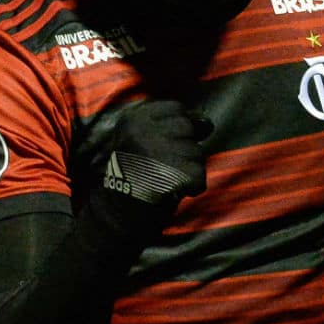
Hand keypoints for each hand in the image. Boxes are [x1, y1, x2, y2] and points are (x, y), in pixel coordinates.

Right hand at [98, 100, 211, 227]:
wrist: (116, 215)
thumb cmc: (136, 174)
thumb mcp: (141, 139)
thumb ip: (171, 125)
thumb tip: (207, 122)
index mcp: (133, 119)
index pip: (176, 108)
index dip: (177, 128)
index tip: (164, 145)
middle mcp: (143, 132)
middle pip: (188, 129)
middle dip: (184, 149)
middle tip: (161, 167)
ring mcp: (157, 153)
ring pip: (197, 153)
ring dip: (188, 169)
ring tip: (164, 180)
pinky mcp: (172, 175)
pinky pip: (199, 176)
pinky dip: (193, 187)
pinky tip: (173, 192)